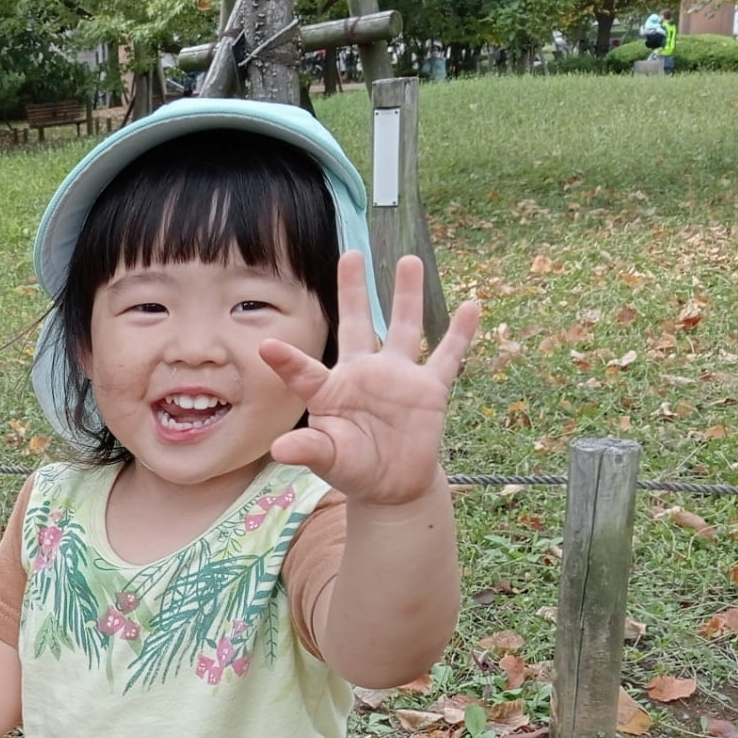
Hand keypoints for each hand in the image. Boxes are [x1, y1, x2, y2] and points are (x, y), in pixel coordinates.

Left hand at [260, 253, 480, 506]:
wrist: (392, 484)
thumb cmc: (352, 467)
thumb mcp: (328, 460)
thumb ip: (309, 449)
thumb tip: (279, 449)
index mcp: (331, 390)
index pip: (304, 372)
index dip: (286, 361)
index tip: (266, 346)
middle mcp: (363, 374)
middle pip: (357, 324)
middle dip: (354, 291)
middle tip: (350, 254)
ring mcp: (398, 377)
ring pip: (403, 328)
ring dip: (407, 295)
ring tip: (409, 260)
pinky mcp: (430, 388)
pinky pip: (448, 356)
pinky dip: (460, 333)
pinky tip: (472, 305)